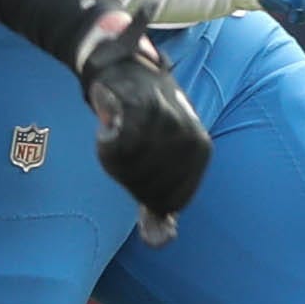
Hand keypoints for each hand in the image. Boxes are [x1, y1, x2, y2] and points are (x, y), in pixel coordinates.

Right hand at [76, 7, 211, 243]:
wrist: (125, 65)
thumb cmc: (144, 115)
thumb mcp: (163, 154)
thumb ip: (161, 194)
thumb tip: (159, 238)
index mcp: (200, 149)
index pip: (170, 201)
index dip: (144, 194)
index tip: (137, 171)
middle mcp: (189, 136)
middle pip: (147, 188)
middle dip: (127, 177)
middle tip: (122, 149)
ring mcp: (167, 120)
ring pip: (130, 170)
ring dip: (113, 158)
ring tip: (116, 134)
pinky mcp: (140, 107)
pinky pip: (115, 149)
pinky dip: (104, 142)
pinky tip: (108, 125)